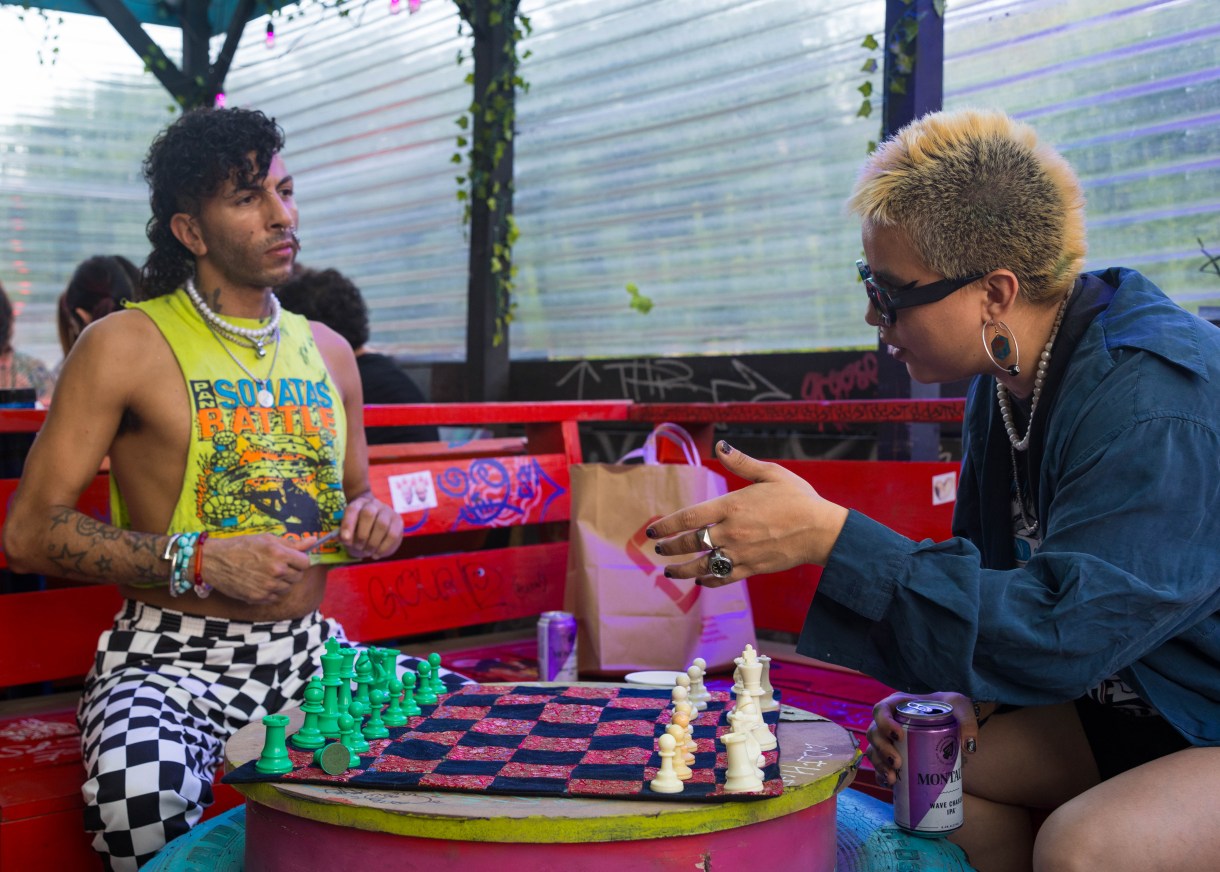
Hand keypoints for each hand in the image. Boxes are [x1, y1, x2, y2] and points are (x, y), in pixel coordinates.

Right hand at [201, 533, 314, 604]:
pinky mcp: (258, 598)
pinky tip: (260, 582)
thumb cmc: (241, 546)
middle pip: (298, 576)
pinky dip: (271, 591)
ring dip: (281, 582)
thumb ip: (293, 543)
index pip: (305, 562)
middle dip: (291, 571)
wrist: (215, 561)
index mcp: (280, 554)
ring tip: (266, 573)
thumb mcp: (267, 539)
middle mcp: (276, 572)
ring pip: (287, 588)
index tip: (292, 559)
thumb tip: (314, 541)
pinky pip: (275, 597)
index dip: (299, 560)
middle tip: (276, 565)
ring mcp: (267, 586)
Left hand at [335, 492, 403, 559]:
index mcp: (359, 503)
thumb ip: (344, 534)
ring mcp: (388, 511)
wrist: (377, 524)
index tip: (345, 539)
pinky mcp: (398, 521)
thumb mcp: (349, 531)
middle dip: (362, 535)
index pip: (352, 510)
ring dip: (373, 543)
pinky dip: (383, 547)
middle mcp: (374, 504)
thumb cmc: (359, 528)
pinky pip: (392, 534)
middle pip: (368, 514)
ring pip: (382, 525)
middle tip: (358, 547)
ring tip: (367, 552)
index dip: (348, 524)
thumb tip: (339, 538)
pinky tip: (376, 553)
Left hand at [646, 441, 849, 585]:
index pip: (688, 518)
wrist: (822, 530)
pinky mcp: (752, 568)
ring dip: (682, 570)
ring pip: (703, 565)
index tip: (652, 532)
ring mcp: (741, 553)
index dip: (666, 526)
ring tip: (669, 571)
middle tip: (659, 551)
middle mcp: (731, 532)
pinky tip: (699, 581)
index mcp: (731, 506)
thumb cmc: (798, 498)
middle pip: (690, 543)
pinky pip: (723, 578)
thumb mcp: (771, 473)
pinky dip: (708, 581)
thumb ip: (742, 462)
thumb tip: (721, 445)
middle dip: (671, 548)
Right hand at [865, 691, 980, 787]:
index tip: (899, 736)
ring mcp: (888, 741)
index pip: (881, 710)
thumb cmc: (949, 709)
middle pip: (874, 733)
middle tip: (898, 763)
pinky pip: (879, 767)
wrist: (950, 723)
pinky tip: (890, 784)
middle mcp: (888, 722)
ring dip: (879, 765)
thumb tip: (968, 746)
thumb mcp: (960, 706)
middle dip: (882, 749)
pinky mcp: (891, 757)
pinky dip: (881, 775)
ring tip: (893, 778)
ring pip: (873, 751)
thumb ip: (967, 720)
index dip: (884, 723)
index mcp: (897, 705)